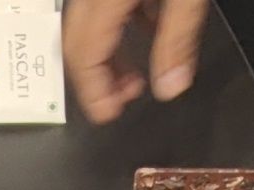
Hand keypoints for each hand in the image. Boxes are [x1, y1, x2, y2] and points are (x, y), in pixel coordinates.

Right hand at [66, 0, 210, 123]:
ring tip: (132, 78)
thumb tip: (171, 88)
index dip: (92, 92)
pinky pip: (104, 8)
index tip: (108, 114)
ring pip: (86, 26)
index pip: (83, 54)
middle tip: (118, 102)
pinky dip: (118, 29)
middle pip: (75, 43)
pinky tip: (146, 32)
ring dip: (105, 56)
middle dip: (93, 80)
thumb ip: (178, 39)